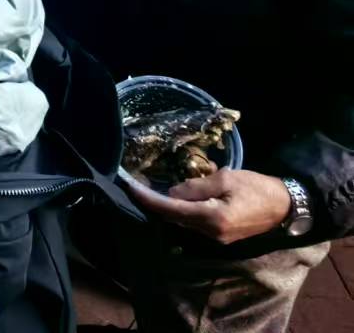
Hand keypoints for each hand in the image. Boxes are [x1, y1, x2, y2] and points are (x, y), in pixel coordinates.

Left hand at [126, 169, 293, 244]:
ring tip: (151, 187)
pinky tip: (176, 196)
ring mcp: (216, 238)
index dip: (148, 199)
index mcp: (213, 218)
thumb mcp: (226, 178)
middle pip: (174, 218)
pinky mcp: (221, 236)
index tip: (129, 187)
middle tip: (136, 184)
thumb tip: (172, 193)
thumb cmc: (257, 188)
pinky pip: (194, 223)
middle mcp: (211, 233)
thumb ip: (196, 186)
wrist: (285, 206)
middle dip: (154, 202)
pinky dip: (182, 210)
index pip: (171, 210)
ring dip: (168, 206)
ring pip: (183, 221)